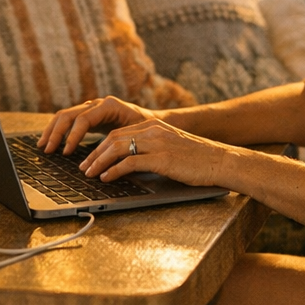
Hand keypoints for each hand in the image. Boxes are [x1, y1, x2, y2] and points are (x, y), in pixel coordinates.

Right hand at [39, 96, 155, 154]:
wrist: (152, 120)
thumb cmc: (145, 129)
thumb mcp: (136, 134)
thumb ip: (121, 143)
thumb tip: (106, 161)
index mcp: (108, 106)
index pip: (83, 119)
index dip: (73, 136)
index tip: (66, 152)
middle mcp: (97, 104)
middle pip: (69, 114)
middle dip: (56, 132)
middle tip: (47, 150)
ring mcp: (91, 108)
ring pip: (65, 115)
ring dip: (52, 130)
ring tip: (43, 146)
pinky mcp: (88, 116)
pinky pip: (68, 120)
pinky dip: (58, 130)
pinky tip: (52, 142)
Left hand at [79, 118, 236, 189]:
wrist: (221, 161)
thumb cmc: (198, 160)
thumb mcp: (171, 148)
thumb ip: (151, 150)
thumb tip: (129, 164)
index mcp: (154, 126)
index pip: (119, 133)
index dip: (100, 146)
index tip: (90, 158)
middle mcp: (153, 130)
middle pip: (113, 138)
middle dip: (95, 154)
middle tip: (83, 167)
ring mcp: (157, 143)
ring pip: (117, 148)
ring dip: (99, 162)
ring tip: (89, 174)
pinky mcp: (162, 158)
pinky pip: (130, 162)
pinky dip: (114, 170)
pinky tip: (106, 178)